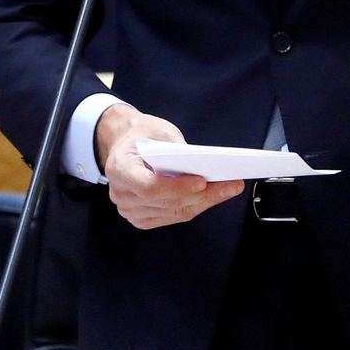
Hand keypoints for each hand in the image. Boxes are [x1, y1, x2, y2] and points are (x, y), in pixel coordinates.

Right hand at [94, 104, 242, 229]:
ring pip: (174, 212)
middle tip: (231, 185)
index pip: (149, 187)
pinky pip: (173, 216)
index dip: (177, 187)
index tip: (202, 181)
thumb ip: (176, 149)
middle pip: (167, 202)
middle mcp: (121, 194)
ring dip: (204, 202)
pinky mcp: (142, 218)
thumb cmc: (142, 135)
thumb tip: (204, 167)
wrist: (125, 144)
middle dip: (203, 195)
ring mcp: (130, 210)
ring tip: (229, 189)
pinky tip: (214, 196)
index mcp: (119, 168)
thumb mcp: (159, 131)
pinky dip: (195, 206)